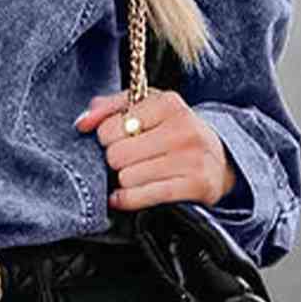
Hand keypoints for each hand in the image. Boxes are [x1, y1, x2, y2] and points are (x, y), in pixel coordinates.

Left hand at [73, 87, 237, 209]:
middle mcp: (183, 127)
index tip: (115, 140)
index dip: (105, 137)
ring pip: (128, 177)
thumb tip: (82, 123)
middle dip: (115, 160)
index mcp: (167, 102)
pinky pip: (143, 197)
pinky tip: (126, 194)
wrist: (219, 157)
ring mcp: (192, 157)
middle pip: (117, 154)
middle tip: (125, 159)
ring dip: (123, 180)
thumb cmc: (171, 130)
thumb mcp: (144, 107)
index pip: (110, 127)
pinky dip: (127, 199)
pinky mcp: (197, 185)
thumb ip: (108, 108)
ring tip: (133, 174)